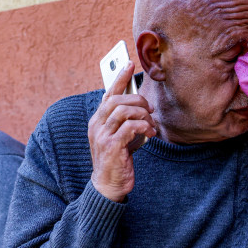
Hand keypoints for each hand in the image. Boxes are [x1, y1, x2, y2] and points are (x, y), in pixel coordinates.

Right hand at [88, 62, 156, 201]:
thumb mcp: (121, 136)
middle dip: (137, 100)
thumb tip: (143, 106)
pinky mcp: (111, 146)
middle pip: (116, 99)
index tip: (129, 63)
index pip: (108, 93)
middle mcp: (97, 125)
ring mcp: (102, 135)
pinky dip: (143, 127)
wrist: (108, 185)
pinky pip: (129, 127)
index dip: (119, 77)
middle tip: (150, 108)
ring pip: (123, 110)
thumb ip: (127, 121)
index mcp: (98, 120)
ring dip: (142, 114)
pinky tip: (150, 133)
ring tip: (150, 123)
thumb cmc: (117, 159)